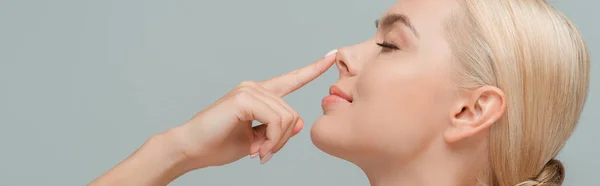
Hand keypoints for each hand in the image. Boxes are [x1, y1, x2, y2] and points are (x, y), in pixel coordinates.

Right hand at [168, 50, 336, 168]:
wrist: (192, 149)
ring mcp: (249, 90)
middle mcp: (255, 88)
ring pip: (287, 118)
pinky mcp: (244, 98)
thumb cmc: (218, 144)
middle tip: (265, 154)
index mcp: (259, 94)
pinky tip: (256, 149)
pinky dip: (271, 139)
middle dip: (282, 140)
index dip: (312, 70)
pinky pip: (276, 120)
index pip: (291, 79)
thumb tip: (300, 123)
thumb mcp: (257, 139)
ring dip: (276, 142)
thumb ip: (277, 129)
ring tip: (259, 153)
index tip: (331, 57)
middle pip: (292, 114)